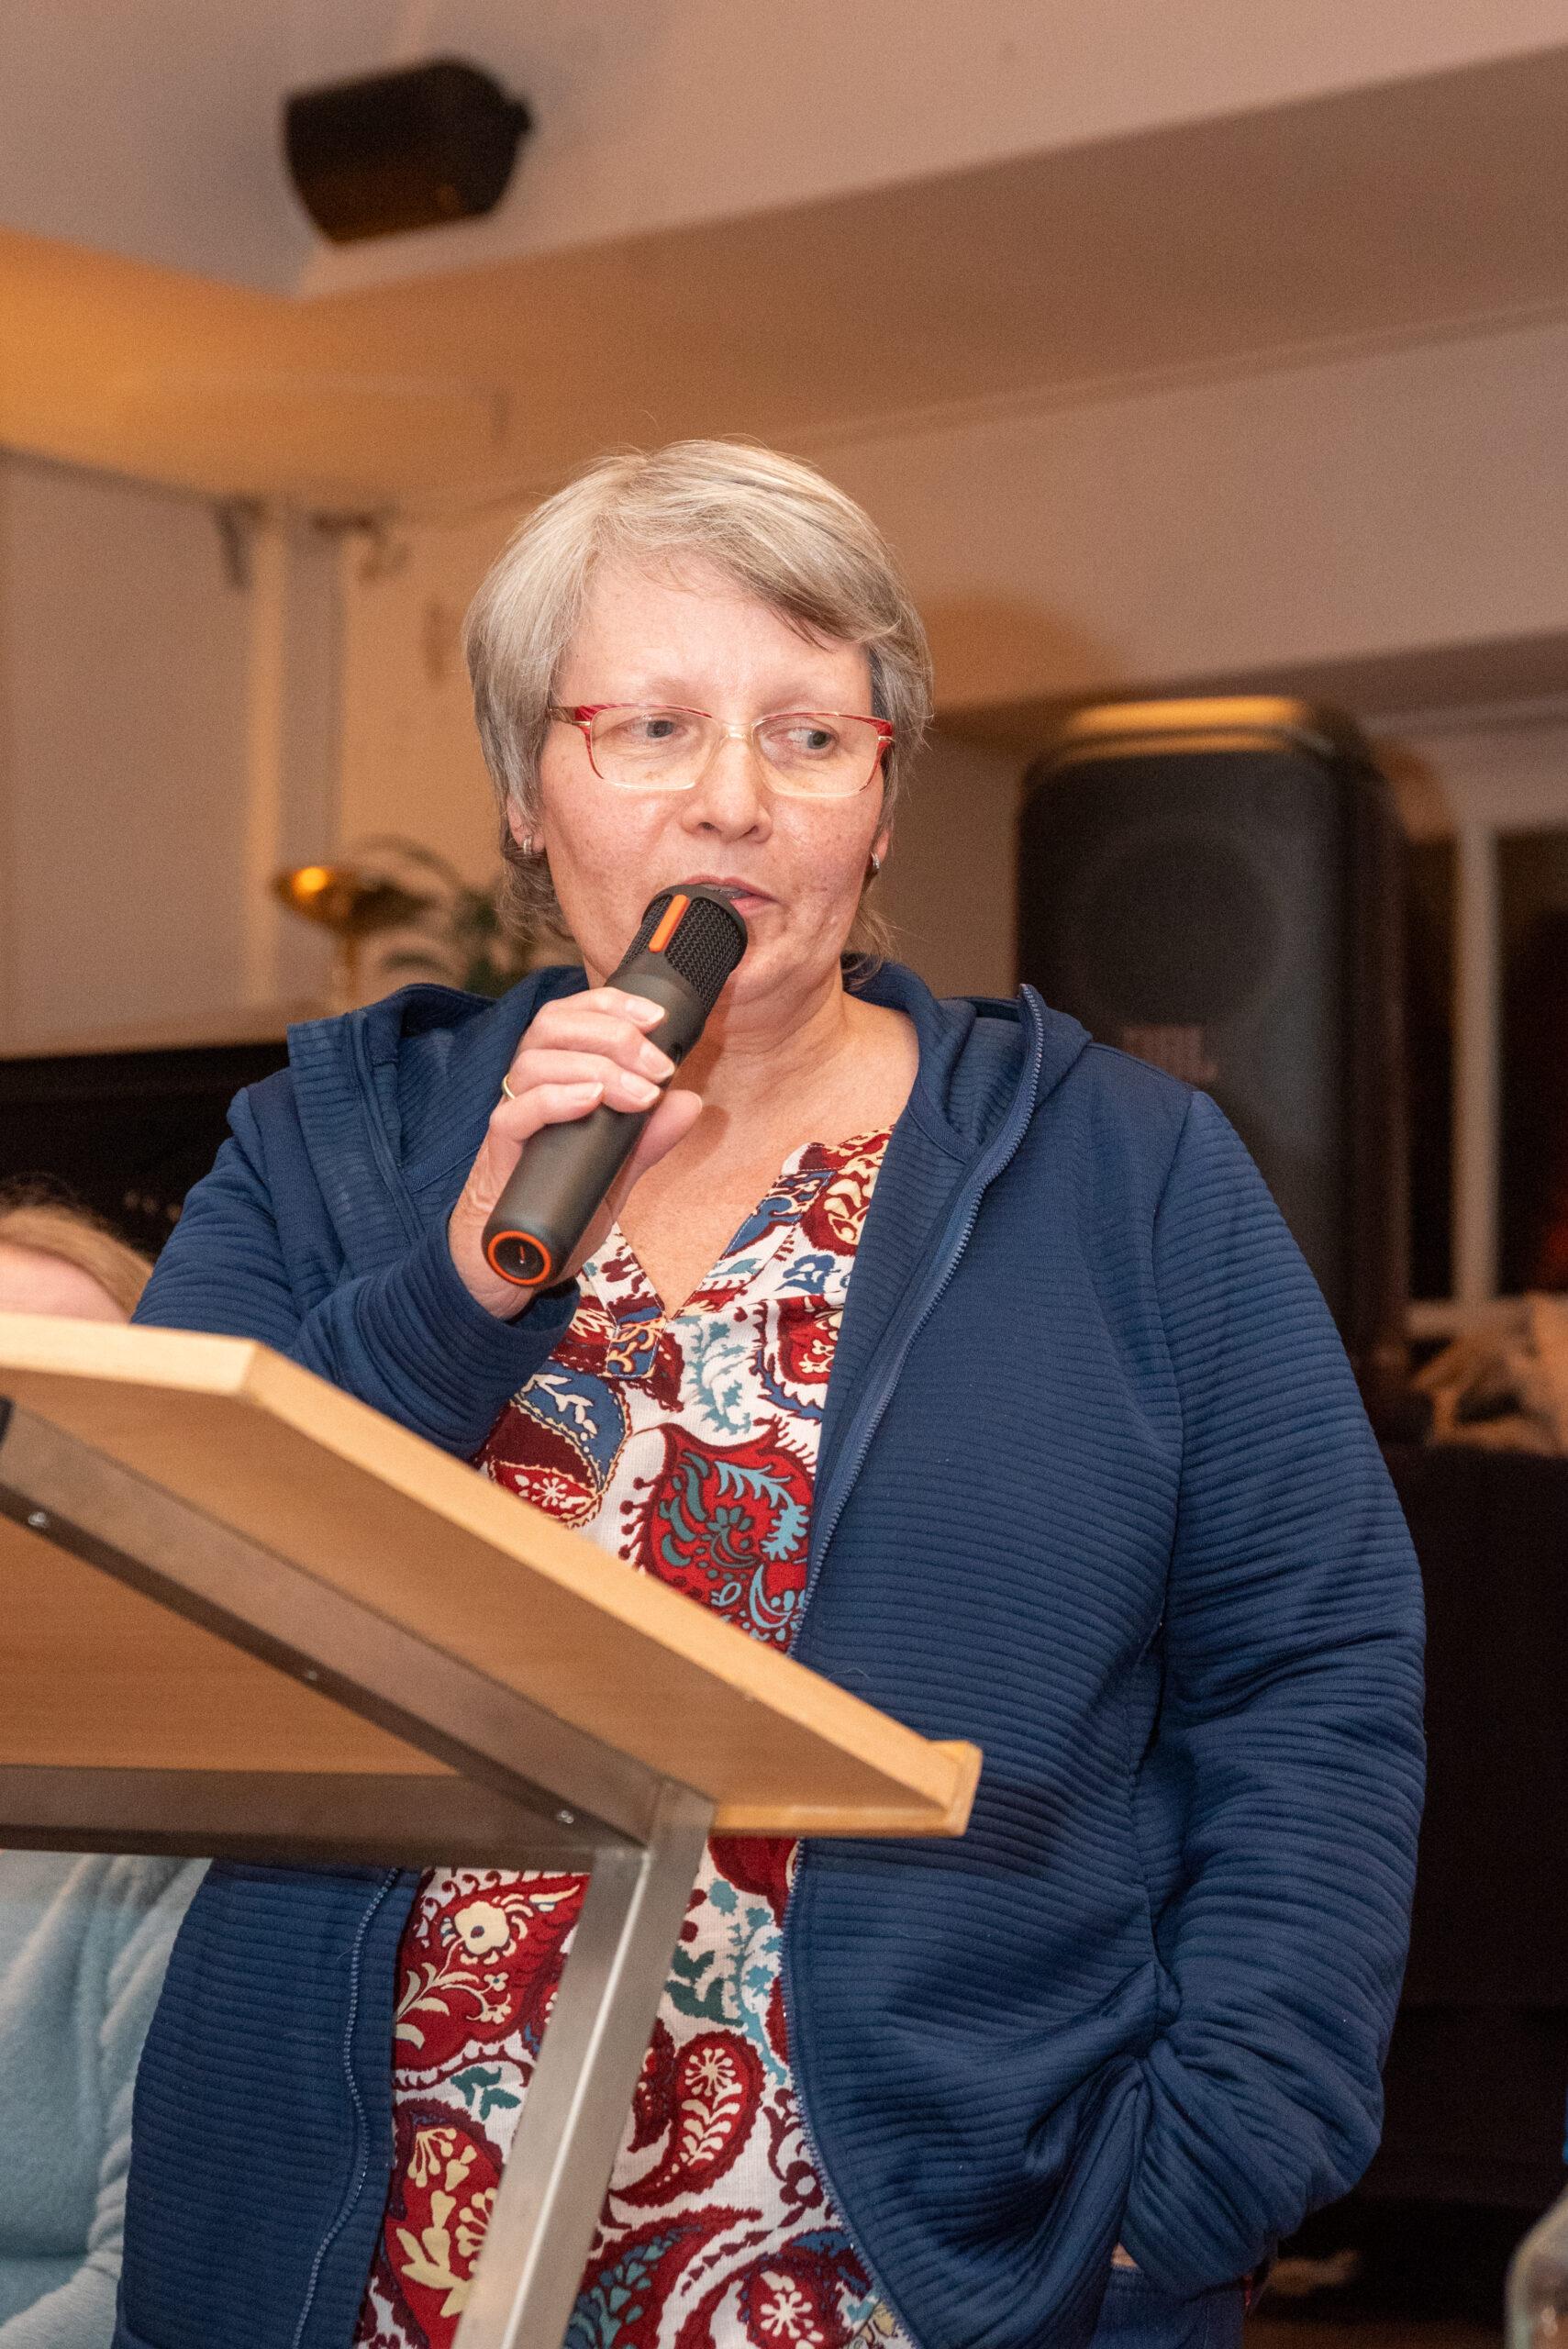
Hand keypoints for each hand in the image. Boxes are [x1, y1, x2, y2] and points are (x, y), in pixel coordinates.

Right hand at [449, 987, 702, 1317]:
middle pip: (553, 1025)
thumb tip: (690, 1101)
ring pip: (535, 1060)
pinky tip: (591, 1101)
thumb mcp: (616, 1171)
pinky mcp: (498, 1152)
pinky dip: (556, 1098)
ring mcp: (511, 1118)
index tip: (658, 1017)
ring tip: (637, 1094)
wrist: (514, 1264)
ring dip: (596, 1066)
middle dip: (613, 1033)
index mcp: (554, 1079)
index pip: (572, 1016)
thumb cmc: (559, 1208)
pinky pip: (516, 1112)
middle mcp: (528, 1089)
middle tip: (657, 1066)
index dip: (612, 1004)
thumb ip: (647, 1138)